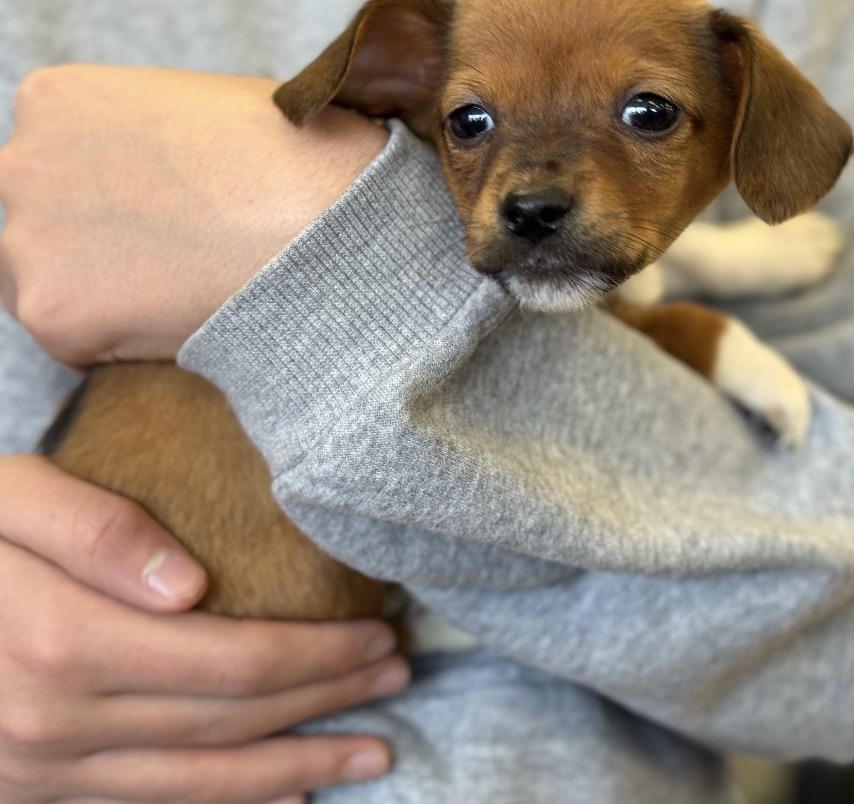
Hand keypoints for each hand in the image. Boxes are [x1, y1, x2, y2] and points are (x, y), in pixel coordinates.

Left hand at [0, 64, 387, 364]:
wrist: (329, 225)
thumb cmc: (299, 162)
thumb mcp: (209, 108)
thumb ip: (152, 137)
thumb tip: (158, 176)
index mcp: (55, 99)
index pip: (50, 166)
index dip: (108, 201)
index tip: (158, 223)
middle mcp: (20, 160)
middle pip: (35, 224)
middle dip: (91, 249)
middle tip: (169, 266)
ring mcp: (29, 238)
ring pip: (45, 287)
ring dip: (102, 299)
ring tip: (184, 295)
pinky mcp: (52, 312)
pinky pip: (76, 347)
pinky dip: (124, 347)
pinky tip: (184, 322)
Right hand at [0, 455, 408, 803]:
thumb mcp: (4, 496)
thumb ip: (93, 531)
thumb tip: (191, 588)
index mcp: (63, 643)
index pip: (236, 663)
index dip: (318, 655)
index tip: (381, 633)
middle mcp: (58, 723)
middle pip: (233, 723)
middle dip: (328, 703)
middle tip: (399, 678)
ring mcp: (40, 771)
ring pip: (202, 782)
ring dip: (297, 767)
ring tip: (373, 752)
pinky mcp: (30, 791)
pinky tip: (284, 795)